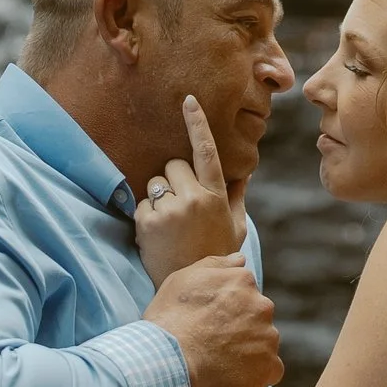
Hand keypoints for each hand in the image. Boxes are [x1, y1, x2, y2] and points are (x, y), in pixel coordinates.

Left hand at [134, 96, 244, 283]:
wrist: (193, 286)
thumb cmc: (215, 254)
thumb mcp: (235, 226)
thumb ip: (236, 196)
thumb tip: (243, 172)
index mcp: (216, 195)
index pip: (206, 150)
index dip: (197, 123)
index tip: (188, 101)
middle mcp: (194, 198)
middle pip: (174, 164)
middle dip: (174, 179)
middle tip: (180, 206)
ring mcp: (170, 209)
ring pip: (156, 182)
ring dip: (159, 196)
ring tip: (170, 224)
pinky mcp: (148, 221)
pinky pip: (142, 202)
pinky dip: (147, 215)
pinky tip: (158, 234)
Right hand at [144, 256, 281, 386]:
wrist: (169, 362)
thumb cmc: (169, 319)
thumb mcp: (182, 279)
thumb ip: (215, 265)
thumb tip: (241, 259)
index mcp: (243, 281)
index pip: (244, 291)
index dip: (226, 307)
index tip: (209, 320)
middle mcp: (262, 305)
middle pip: (257, 315)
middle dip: (241, 326)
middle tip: (214, 341)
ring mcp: (269, 337)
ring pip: (263, 342)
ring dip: (248, 349)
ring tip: (220, 361)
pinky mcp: (270, 367)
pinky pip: (268, 369)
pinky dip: (254, 373)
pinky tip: (231, 376)